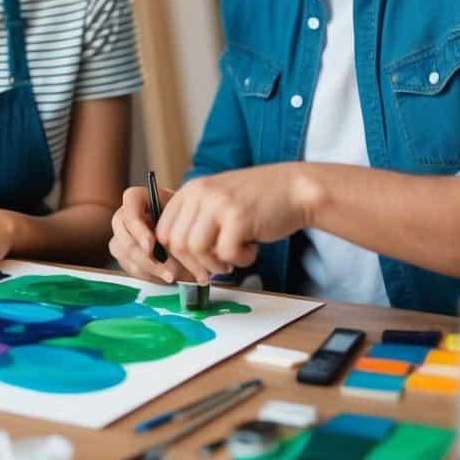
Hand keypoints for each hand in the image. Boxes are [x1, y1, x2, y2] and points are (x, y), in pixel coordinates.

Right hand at [108, 184, 196, 283]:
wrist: (187, 233)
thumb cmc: (187, 220)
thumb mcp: (185, 218)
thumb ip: (175, 229)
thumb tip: (166, 255)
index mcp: (139, 197)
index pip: (129, 203)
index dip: (137, 226)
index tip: (151, 244)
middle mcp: (125, 213)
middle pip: (122, 233)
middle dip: (143, 256)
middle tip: (166, 270)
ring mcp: (121, 234)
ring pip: (123, 252)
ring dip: (147, 268)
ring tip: (171, 276)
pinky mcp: (122, 253)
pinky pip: (128, 266)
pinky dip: (146, 274)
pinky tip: (164, 276)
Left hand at [155, 163, 315, 280]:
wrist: (296, 188)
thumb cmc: (258, 201)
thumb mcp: (219, 200)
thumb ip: (198, 220)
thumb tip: (179, 260)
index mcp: (191, 190)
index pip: (163, 231)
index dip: (175, 257)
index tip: (192, 268)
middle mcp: (201, 193)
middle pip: (177, 243)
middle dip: (194, 266)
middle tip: (214, 271)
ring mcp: (219, 204)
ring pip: (197, 250)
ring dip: (216, 265)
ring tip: (233, 260)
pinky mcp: (239, 217)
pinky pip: (226, 254)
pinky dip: (239, 261)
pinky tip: (251, 250)